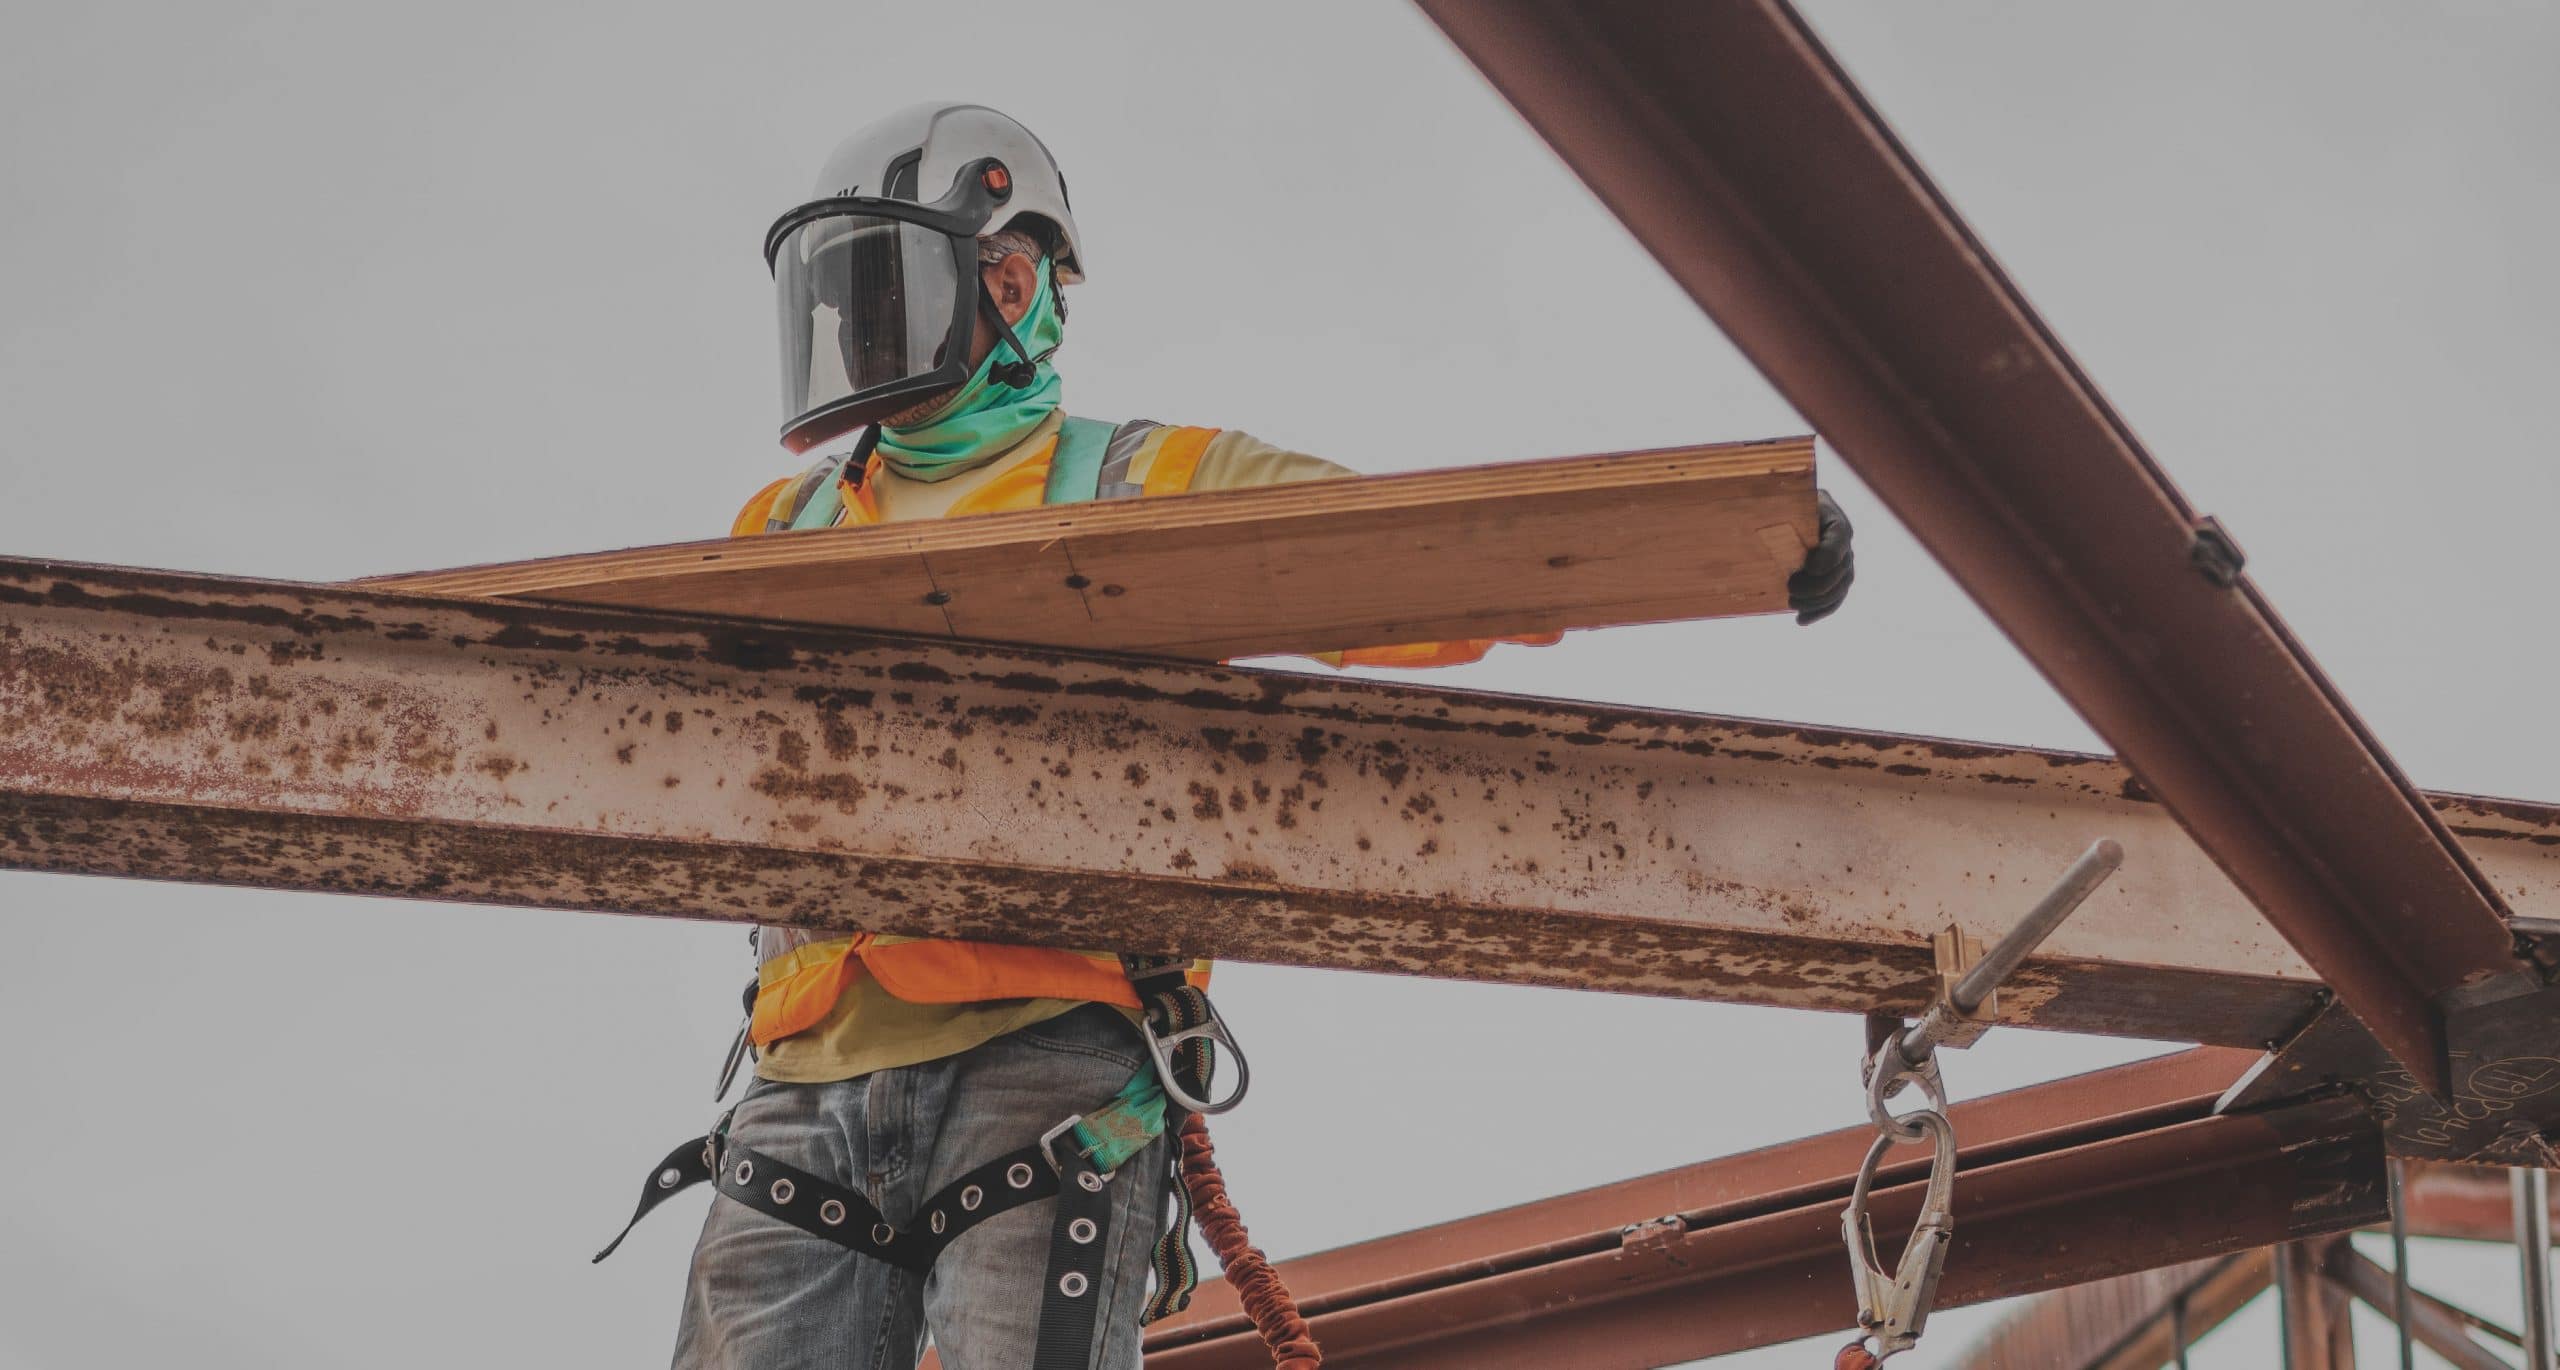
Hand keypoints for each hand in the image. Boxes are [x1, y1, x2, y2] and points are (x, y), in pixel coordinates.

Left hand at [1788, 490, 1854, 624]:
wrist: (1789, 516)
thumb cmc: (1785, 506)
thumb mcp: (1786, 502)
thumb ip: (1784, 508)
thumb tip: (1762, 512)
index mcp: (1834, 522)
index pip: (1840, 540)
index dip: (1828, 557)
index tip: (1810, 567)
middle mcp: (1843, 544)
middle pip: (1841, 571)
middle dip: (1818, 586)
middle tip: (1790, 589)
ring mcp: (1842, 564)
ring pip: (1839, 589)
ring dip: (1817, 602)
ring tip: (1791, 604)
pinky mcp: (1833, 581)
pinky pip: (1833, 601)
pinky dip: (1818, 612)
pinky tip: (1801, 620)